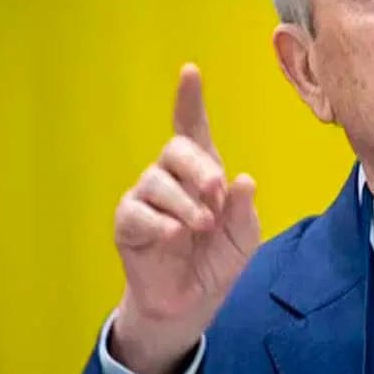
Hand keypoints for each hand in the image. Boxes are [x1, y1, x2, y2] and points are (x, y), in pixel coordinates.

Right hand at [108, 64, 259, 373]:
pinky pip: (138, 212)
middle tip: (217, 194)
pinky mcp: (128, 223)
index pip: (192, 128)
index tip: (190, 71)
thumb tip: (243, 180)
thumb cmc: (217, 260)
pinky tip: (175, 238)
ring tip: (201, 227)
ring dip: (186, 204)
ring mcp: (145, 198)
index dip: (189, 100)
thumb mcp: (244, 235)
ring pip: (158, 182)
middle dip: (200, 169)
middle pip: (176, 151)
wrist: (190, 302)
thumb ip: (244, 209)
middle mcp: (170, 177)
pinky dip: (162, 224)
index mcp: (202, 172)